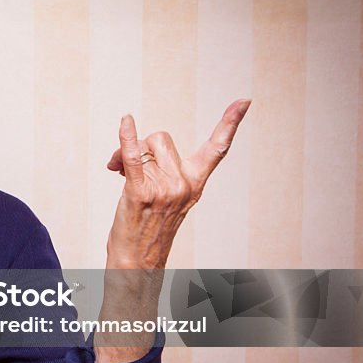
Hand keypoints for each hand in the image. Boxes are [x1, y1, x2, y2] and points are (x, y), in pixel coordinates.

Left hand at [104, 99, 250, 268]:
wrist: (136, 262)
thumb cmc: (147, 228)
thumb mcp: (165, 197)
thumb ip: (160, 170)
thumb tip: (134, 148)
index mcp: (194, 184)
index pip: (217, 150)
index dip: (230, 123)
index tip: (245, 101)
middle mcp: (183, 185)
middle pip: (162, 138)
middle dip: (142, 145)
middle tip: (127, 164)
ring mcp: (164, 190)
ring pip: (145, 145)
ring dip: (126, 151)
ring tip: (117, 170)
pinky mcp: (140, 193)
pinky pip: (133, 158)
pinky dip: (126, 139)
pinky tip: (125, 121)